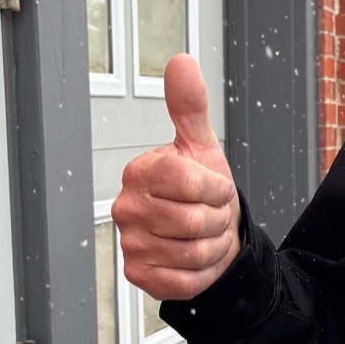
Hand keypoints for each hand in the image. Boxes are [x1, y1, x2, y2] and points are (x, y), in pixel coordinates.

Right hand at [112, 55, 240, 300]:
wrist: (209, 237)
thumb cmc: (204, 192)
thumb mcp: (202, 148)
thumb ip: (190, 107)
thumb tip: (180, 63)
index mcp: (141, 171)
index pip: (190, 182)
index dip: (216, 189)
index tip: (215, 189)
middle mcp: (127, 206)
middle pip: (195, 221)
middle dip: (218, 220)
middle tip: (211, 215)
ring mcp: (129, 242)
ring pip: (194, 252)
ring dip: (212, 247)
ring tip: (204, 236)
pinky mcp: (138, 274)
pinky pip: (184, 280)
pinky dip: (201, 273)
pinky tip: (194, 259)